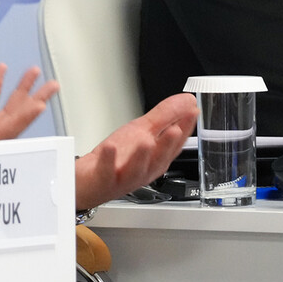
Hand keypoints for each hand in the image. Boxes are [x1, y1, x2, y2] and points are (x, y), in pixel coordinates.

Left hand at [74, 93, 196, 210]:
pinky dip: (108, 160)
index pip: (175, 144)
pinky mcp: (104, 179)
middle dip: (167, 145)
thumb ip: (165, 117)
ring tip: (146, 140)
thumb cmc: (118, 159)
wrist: (90, 180)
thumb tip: (187, 101)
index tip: (192, 112)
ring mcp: (124, 176)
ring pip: (136, 169)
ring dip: (142, 155)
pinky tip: (109, 147)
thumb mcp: (141, 132)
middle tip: (176, 129)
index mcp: (156, 158)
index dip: (185, 129)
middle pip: (158, 159)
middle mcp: (144, 169)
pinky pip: (106, 171)